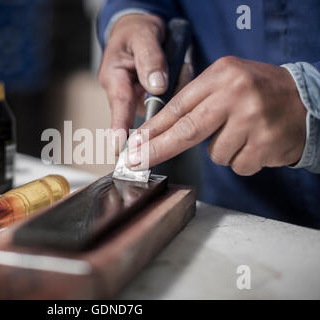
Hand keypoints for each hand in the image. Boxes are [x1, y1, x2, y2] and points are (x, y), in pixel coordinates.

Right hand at [98, 14, 166, 151]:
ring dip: (172, 92)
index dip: (119, 127)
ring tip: (177, 65)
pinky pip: (165, 101)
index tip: (120, 146)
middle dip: (161, 107)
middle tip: (172, 85)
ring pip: (157, 108)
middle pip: (141, 111)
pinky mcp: (147, 99)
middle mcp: (122, 91)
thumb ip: (150, 59)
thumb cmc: (135, 32)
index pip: (119, 104)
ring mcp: (135, 97)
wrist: (137, 29)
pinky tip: (179, 71)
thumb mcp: (143, 36)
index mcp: (114, 76)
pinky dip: (176, 87)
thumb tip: (157, 86)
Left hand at [127, 56, 306, 175]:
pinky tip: (256, 144)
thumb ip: (197, 100)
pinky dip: (242, 160)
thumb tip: (158, 131)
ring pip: (215, 154)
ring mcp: (253, 120)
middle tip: (136, 162)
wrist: (307, 100)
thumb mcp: (227, 82)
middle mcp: (237, 94)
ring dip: (223, 150)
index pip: (178, 105)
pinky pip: (237, 165)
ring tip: (243, 133)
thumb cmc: (259, 92)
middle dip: (158, 149)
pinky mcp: (266, 144)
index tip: (134, 143)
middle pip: (187, 130)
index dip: (153, 128)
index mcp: (222, 75)